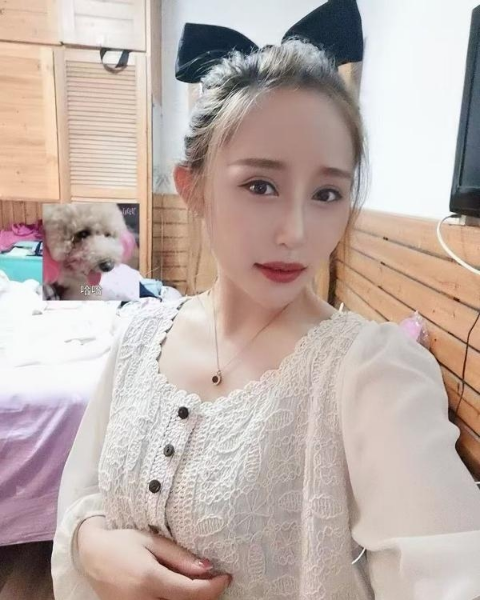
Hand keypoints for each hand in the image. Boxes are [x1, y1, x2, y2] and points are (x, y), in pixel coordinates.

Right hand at [77, 517, 231, 599]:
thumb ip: (179, 557)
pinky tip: (181, 593)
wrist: (91, 556)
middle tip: (215, 581)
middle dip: (205, 597)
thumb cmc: (123, 541)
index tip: (226, 577)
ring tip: (197, 586)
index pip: (191, 592)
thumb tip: (208, 568)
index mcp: (149, 579)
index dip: (214, 587)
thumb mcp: (153, 542)